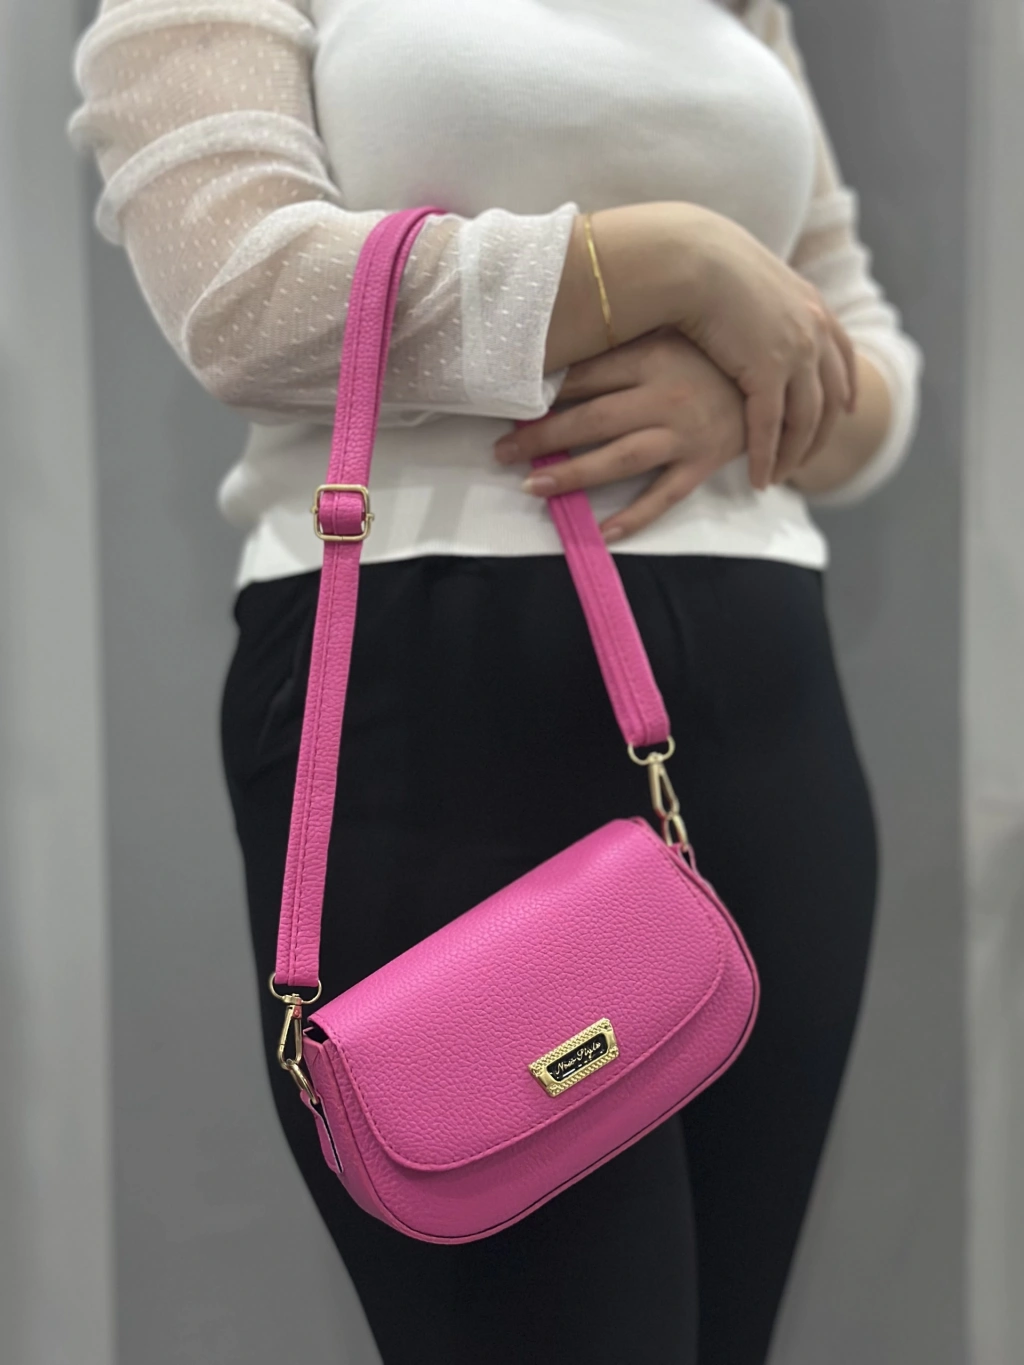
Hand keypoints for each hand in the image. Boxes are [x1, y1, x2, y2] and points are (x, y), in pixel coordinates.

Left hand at [493, 327, 746, 539]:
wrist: (780, 376)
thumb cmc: (711, 353)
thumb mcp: (668, 336)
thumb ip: (621, 346)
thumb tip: (559, 359)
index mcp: (651, 356)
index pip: (584, 378)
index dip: (542, 395)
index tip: (506, 408)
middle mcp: (664, 396)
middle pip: (590, 420)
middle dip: (540, 438)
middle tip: (499, 452)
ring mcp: (684, 433)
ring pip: (617, 459)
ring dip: (571, 475)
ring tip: (531, 486)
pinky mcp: (703, 463)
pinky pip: (663, 496)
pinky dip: (633, 518)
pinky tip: (600, 533)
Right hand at [672, 207, 856, 486]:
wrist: (693, 258)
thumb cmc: (703, 262)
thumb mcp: (748, 278)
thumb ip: (760, 301)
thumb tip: (747, 308)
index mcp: (812, 306)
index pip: (842, 355)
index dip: (848, 386)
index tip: (849, 409)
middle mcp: (814, 331)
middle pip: (831, 397)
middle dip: (822, 432)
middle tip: (809, 458)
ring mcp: (796, 353)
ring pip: (805, 420)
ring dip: (794, 454)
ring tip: (780, 476)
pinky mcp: (768, 372)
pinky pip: (770, 428)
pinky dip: (766, 457)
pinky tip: (759, 478)